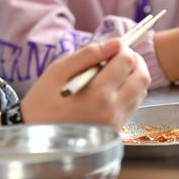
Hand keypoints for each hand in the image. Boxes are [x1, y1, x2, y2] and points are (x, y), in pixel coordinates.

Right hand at [21, 38, 149, 128]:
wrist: (35, 136)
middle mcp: (112, 110)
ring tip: (114, 71)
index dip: (123, 48)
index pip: (127, 62)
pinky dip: (128, 91)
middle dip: (135, 60)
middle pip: (142, 77)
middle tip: (119, 55)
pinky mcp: (115, 129)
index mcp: (98, 94)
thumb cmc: (43, 101)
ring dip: (133, 76)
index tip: (113, 46)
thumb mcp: (58, 71)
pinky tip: (110, 87)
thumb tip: (115, 42)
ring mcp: (116, 122)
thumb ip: (88, 54)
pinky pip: (133, 105)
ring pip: (141, 91)